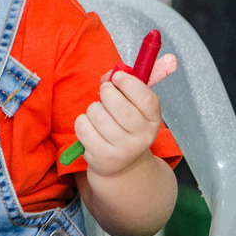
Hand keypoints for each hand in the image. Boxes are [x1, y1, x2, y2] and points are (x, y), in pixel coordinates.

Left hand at [73, 53, 175, 177]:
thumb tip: (114, 71)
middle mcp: (142, 138)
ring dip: (93, 107)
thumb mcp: (133, 105)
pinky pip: (84, 128)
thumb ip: (127, 83)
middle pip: (120, 108)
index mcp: (153, 120)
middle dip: (107, 93)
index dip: (130, 83)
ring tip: (98, 113)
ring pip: (98, 115)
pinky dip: (82, 121)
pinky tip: (90, 126)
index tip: (118, 76)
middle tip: (105, 91)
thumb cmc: (124, 125)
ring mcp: (123, 150)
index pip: (147, 99)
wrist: (120, 164)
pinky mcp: (102, 157)